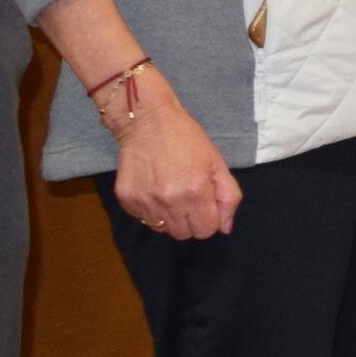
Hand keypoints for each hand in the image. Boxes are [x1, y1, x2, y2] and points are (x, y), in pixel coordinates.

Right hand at [113, 76, 241, 239]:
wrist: (146, 122)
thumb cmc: (186, 139)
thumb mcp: (216, 163)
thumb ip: (228, 197)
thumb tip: (225, 228)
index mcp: (196, 192)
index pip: (206, 231)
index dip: (208, 219)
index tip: (204, 204)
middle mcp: (169, 201)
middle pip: (184, 234)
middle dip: (189, 220)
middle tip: (187, 197)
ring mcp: (145, 202)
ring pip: (163, 229)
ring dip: (169, 217)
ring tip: (170, 191)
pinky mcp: (127, 200)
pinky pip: (144, 219)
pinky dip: (151, 210)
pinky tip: (153, 188)